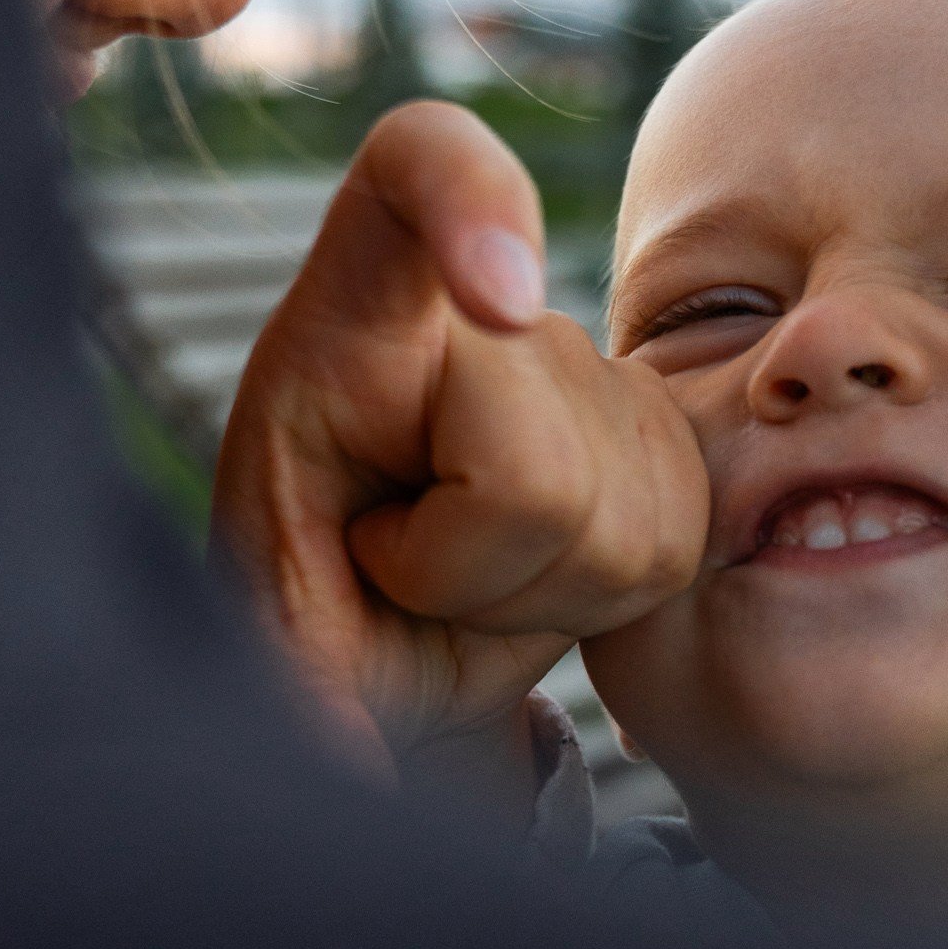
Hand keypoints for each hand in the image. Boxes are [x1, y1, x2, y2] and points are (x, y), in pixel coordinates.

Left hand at [213, 104, 707, 776]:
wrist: (376, 620)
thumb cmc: (306, 596)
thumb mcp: (271, 633)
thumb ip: (297, 694)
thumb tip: (342, 779)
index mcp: (353, 311)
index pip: (417, 169)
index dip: (473, 202)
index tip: (499, 297)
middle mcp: (483, 308)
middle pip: (538, 465)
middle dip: (468, 570)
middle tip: (397, 565)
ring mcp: (588, 365)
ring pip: (622, 522)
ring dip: (537, 592)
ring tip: (458, 568)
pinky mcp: (665, 432)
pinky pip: (676, 544)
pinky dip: (599, 595)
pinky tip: (528, 571)